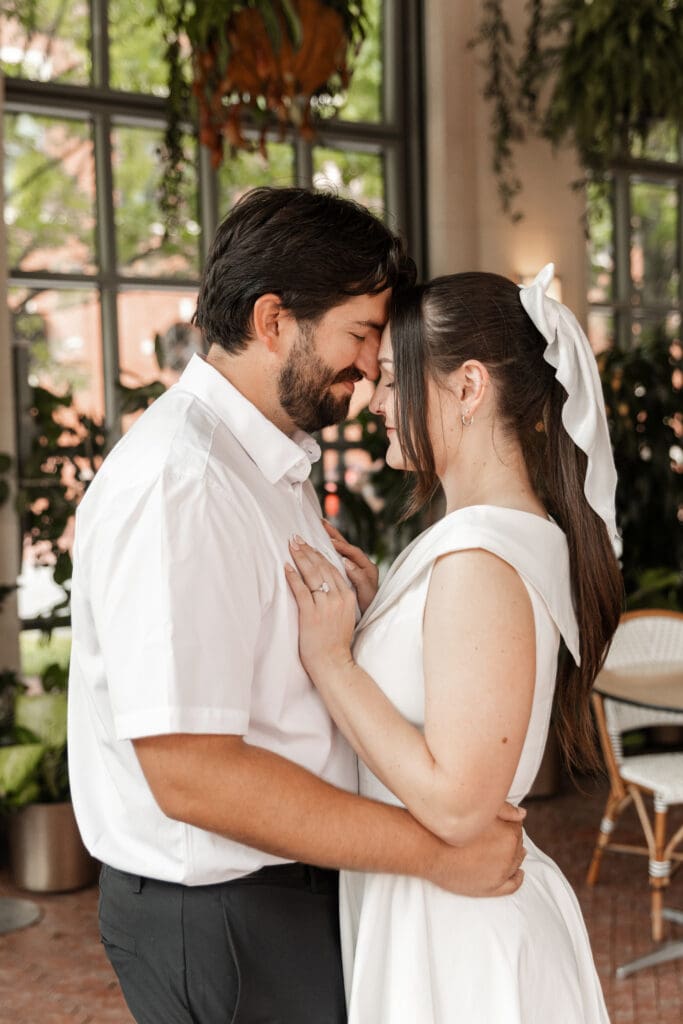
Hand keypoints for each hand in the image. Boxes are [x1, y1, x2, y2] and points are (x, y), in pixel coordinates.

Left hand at [286, 536, 356, 680]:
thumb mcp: (344, 616)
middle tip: (296, 537)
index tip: (310, 543)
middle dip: (308, 550)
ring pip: (312, 574)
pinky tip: (286, 567)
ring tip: (291, 545)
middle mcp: (338, 597)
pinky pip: (300, 590)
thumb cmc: (335, 642)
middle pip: (322, 567)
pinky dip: (293, 577)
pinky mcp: (311, 613)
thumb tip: (324, 586)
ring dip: (300, 557)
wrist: (333, 663)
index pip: (332, 569)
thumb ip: (337, 599)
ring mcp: (325, 605)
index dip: (320, 554)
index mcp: (347, 596)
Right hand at [322, 519, 378, 612]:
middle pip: (346, 546)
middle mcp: (361, 565)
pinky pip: (336, 558)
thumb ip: (359, 578)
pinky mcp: (345, 574)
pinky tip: (318, 545)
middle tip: (321, 522)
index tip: (329, 540)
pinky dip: (328, 550)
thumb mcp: (366, 594)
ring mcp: (353, 569)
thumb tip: (347, 562)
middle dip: (334, 534)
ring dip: (330, 538)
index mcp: (368, 568)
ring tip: (319, 527)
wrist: (365, 620)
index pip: (353, 552)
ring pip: (340, 550)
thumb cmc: (366, 608)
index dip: (342, 546)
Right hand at [429, 813, 525, 896]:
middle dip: (511, 837)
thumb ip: (505, 809)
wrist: (429, 848)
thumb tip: (523, 814)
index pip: (517, 825)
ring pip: (516, 862)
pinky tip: (519, 873)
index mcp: (509, 834)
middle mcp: (509, 855)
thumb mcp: (480, 811)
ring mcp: (501, 873)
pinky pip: (513, 885)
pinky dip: (518, 878)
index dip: (509, 821)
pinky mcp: (491, 888)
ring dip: (515, 855)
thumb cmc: (451, 825)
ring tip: (507, 850)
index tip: (500, 820)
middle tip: (498, 833)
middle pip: (517, 843)